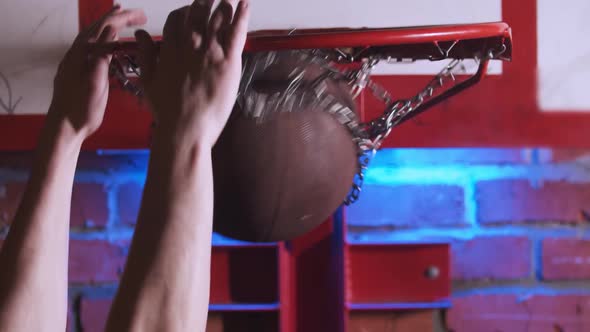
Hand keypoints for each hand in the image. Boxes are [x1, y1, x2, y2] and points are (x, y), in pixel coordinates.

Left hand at [49, 6, 146, 138]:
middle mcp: (78, 53)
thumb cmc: (81, 108)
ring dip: (110, 26)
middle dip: (119, 18)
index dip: (123, 18)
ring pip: (95, 36)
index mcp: (82, 53)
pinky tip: (110, 42)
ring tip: (123, 19)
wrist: (65, 127)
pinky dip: (105, 40)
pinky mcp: (80, 71)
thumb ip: (102, 55)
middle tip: (139, 15)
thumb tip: (111, 29)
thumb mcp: (95, 82)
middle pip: (99, 28)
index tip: (141, 15)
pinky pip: (94, 48)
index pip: (104, 27)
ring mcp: (77, 62)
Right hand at [135, 0, 249, 147]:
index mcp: (170, 47)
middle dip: (205, 2)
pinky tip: (245, 4)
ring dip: (224, 6)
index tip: (190, 11)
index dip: (185, 12)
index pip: (177, 18)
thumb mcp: (147, 80)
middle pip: (198, 12)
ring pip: (218, 18)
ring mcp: (210, 51)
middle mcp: (190, 44)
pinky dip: (242, 15)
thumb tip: (140, 33)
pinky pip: (237, 32)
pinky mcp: (229, 61)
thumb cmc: (167, 110)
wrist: (185, 127)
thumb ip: (145, 53)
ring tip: (228, 0)